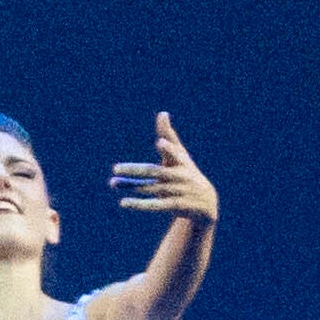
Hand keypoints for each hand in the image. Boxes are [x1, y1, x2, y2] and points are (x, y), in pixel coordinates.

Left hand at [108, 113, 216, 227]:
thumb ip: (169, 135)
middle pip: (155, 172)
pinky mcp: (176, 206)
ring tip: (113, 183)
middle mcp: (180, 176)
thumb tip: (162, 113)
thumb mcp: (180, 155)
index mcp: (181, 161)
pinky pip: (156, 205)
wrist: (206, 202)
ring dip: (132, 187)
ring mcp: (178, 192)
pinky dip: (140, 204)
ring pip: (152, 189)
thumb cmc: (187, 172)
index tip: (160, 143)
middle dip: (135, 170)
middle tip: (115, 168)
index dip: (169, 149)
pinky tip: (124, 202)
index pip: (175, 153)